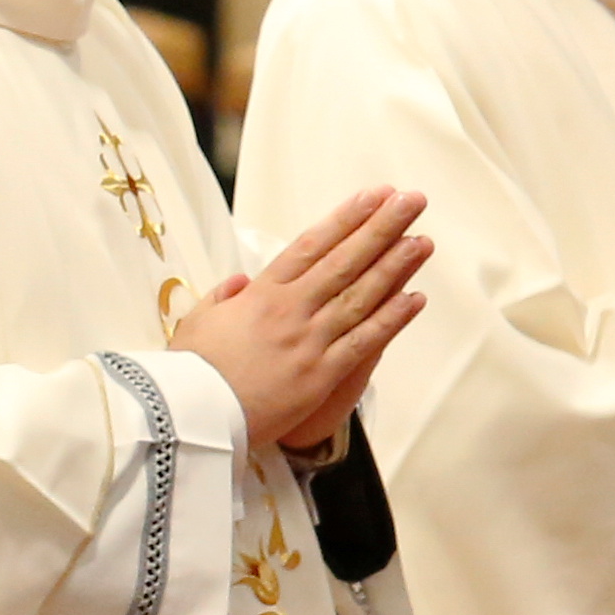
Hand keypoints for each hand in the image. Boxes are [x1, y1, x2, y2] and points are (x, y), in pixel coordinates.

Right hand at [172, 186, 431, 451]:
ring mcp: (308, 340)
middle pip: (344, 261)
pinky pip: (363, 342)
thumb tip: (240, 281)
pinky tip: (415, 299)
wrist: (194, 418)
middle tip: (412, 200)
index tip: (373, 195)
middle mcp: (290, 309)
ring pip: (360, 296)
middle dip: (381, 228)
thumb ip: (221, 297)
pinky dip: (391, 320)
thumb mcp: (197, 322)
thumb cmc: (191, 373)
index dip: (345, 218)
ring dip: (395, 266)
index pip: (310, 245)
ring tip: (423, 241)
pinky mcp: (320, 375)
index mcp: (260, 293)